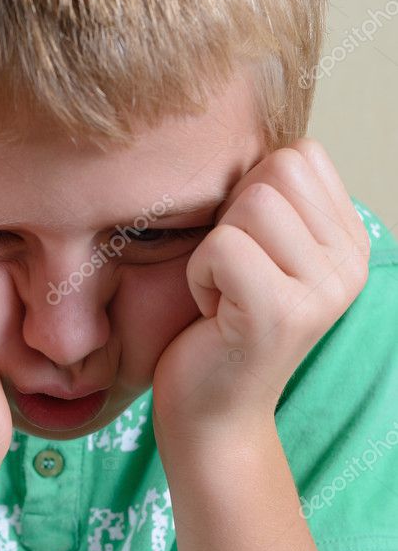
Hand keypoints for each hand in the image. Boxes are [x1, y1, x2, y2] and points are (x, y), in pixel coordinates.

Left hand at [152, 139, 369, 442]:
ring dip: (214, 247)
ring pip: (249, 203)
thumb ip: (276, 201)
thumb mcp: (260, 252)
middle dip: (231, 216)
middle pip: (276, 169)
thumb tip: (253, 136)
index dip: (250, 191)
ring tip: (224, 293)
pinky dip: (200, 275)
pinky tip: (212, 311)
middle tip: (231, 273)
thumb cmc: (220, 326)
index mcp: (349, 241)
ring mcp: (322, 289)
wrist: (213, 414)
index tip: (245, 249)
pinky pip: (222, 245)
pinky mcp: (281, 312)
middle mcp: (350, 263)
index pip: (299, 154)